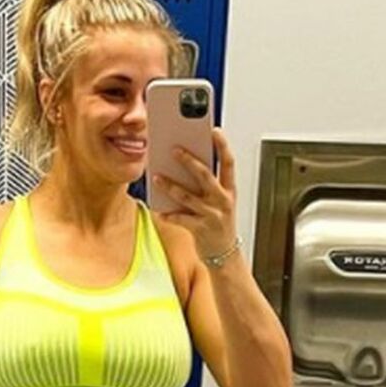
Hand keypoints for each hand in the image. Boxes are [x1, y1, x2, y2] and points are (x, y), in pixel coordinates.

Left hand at [152, 127, 236, 258]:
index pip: (228, 163)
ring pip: (187, 196)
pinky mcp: (201, 229)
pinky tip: (158, 210)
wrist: (225, 255)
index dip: (222, 146)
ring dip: (170, 186)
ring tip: (156, 176)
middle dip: (189, 161)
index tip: (214, 131)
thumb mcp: (219, 202)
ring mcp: (212, 215)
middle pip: (205, 175)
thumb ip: (207, 185)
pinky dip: (168, 214)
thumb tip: (187, 164)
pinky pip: (180, 219)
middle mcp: (222, 201)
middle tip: (174, 149)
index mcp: (229, 190)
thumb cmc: (219, 224)